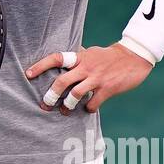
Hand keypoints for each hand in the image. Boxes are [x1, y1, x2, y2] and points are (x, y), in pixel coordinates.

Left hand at [26, 44, 151, 114]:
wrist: (134, 57)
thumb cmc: (110, 56)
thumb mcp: (92, 52)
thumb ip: (79, 57)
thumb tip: (66, 57)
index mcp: (81, 57)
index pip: (57, 58)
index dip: (41, 66)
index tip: (28, 74)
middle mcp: (86, 67)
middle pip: (62, 81)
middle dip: (51, 95)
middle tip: (45, 104)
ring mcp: (97, 79)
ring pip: (75, 95)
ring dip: (67, 106)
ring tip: (64, 111)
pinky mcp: (107, 89)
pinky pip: (93, 104)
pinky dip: (88, 109)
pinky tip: (88, 109)